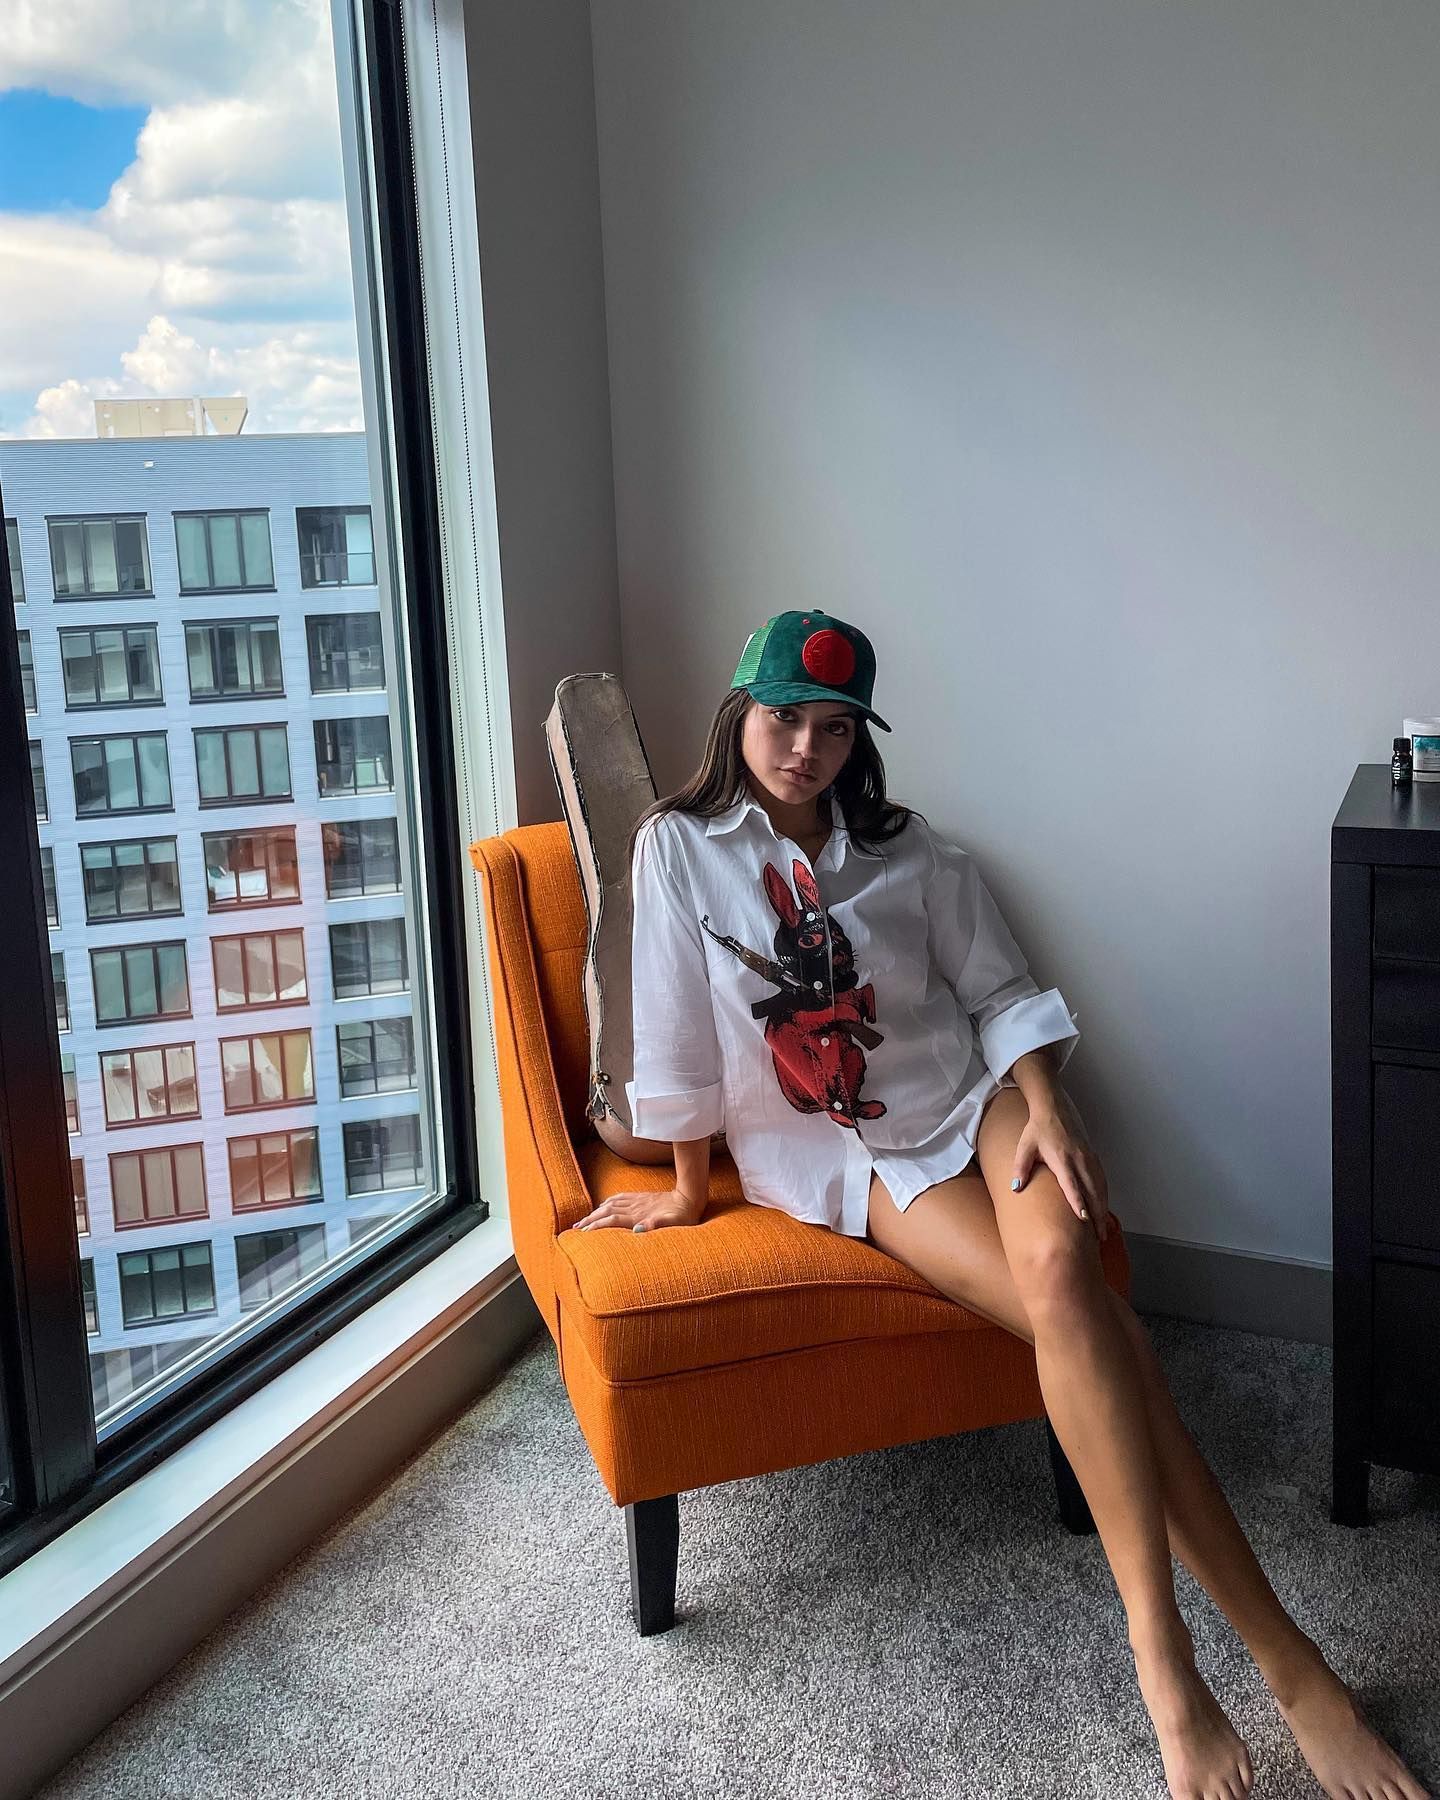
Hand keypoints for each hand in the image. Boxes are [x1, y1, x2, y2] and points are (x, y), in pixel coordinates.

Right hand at [572, 1187, 703, 1232]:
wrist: (690, 1198)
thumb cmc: (683, 1216)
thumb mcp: (673, 1223)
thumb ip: (656, 1226)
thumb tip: (636, 1231)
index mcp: (638, 1216)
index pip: (611, 1220)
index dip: (596, 1226)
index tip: (582, 1233)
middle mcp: (635, 1207)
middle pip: (606, 1212)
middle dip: (590, 1219)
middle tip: (575, 1228)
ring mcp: (637, 1201)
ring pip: (610, 1204)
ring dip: (596, 1211)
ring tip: (584, 1218)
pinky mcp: (642, 1198)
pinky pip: (620, 1198)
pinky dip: (608, 1202)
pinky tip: (604, 1205)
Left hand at [1010, 1089, 1111, 1241]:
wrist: (1053, 1108)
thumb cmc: (1038, 1129)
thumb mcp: (1024, 1147)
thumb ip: (1020, 1167)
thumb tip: (1016, 1187)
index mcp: (1062, 1158)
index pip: (1072, 1184)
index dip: (1078, 1202)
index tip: (1084, 1219)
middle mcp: (1078, 1159)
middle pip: (1092, 1190)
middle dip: (1097, 1214)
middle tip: (1099, 1235)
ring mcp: (1088, 1157)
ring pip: (1101, 1186)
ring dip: (1104, 1207)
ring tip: (1104, 1228)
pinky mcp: (1092, 1156)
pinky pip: (1102, 1179)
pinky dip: (1105, 1195)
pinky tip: (1104, 1207)